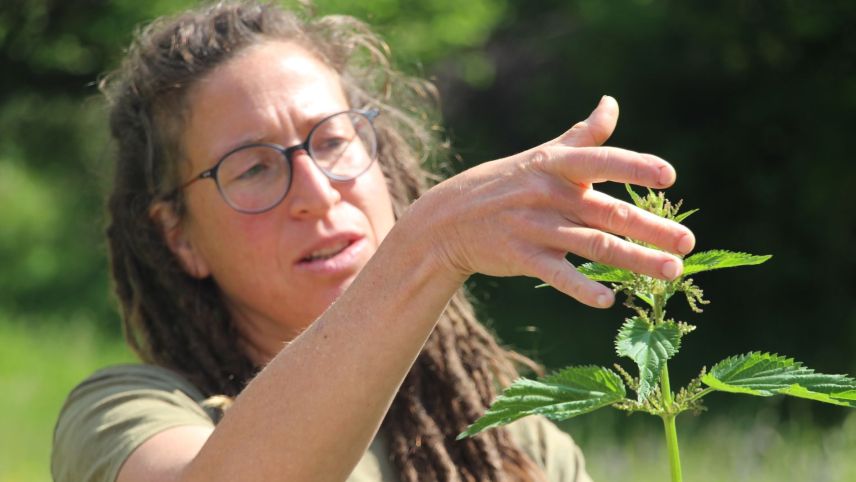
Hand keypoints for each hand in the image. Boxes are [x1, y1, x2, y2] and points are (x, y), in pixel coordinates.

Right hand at [408, 96, 694, 307]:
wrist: (449, 218)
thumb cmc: (505, 183)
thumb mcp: (542, 154)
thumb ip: (583, 135)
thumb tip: (611, 103)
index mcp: (557, 165)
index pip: (601, 162)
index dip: (634, 168)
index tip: (668, 177)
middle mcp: (549, 194)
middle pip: (608, 211)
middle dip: (651, 227)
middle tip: (687, 242)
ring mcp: (535, 227)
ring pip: (593, 245)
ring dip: (635, 260)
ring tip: (672, 272)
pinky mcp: (522, 257)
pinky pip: (557, 275)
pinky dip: (582, 288)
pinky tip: (608, 301)